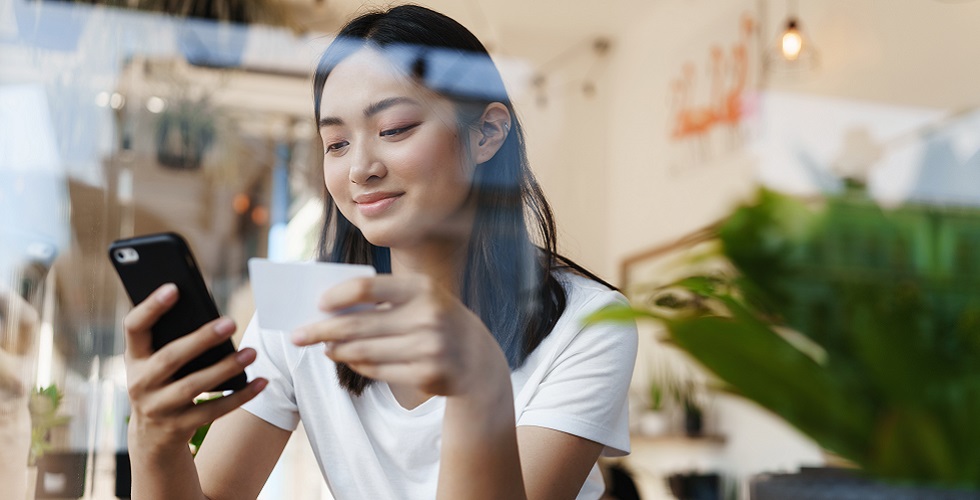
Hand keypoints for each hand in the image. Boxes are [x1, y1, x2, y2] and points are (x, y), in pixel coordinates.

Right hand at [123, 284, 266, 450]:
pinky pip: (213, 410)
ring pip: (193, 386)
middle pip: (170, 358)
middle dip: (202, 339)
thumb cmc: (163, 382)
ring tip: (252, 352)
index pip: (134, 327)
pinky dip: (240, 396)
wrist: (151, 437)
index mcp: (133, 358)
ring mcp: (157, 408)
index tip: (174, 287)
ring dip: (226, 368)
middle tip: (231, 322)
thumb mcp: (155, 362)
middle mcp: (139, 383)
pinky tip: (261, 382)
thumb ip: (172, 339)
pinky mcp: (178, 427)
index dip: (151, 307)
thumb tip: (213, 314)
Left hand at [291, 275, 508, 396]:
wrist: (478, 358)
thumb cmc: (437, 320)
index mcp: (422, 288)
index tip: (318, 304)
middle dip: (321, 329)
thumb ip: (382, 299)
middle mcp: (427, 316)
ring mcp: (429, 347)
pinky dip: (358, 366)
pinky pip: (378, 371)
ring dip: (336, 350)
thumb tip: (329, 307)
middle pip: (358, 324)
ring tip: (323, 347)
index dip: (337, 296)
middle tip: (297, 335)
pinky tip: (348, 359)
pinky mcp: (427, 374)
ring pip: (363, 351)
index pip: (367, 287)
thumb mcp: (420, 299)